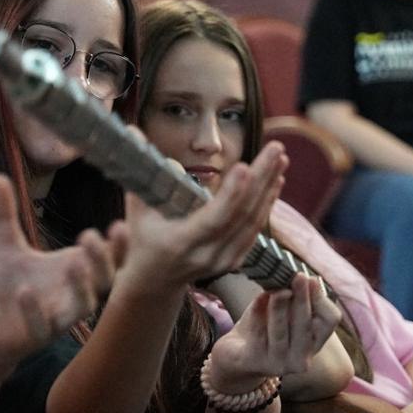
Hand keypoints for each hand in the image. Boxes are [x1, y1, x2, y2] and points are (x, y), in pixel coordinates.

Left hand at [0, 174, 115, 367]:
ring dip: (82, 286)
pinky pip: (42, 327)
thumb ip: (3, 214)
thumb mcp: (3, 245)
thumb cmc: (1, 284)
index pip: (108, 259)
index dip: (118, 246)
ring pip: (83, 308)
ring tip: (75, 264)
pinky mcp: (33, 338)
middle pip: (104, 281)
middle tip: (91, 236)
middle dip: (102, 260)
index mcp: (74, 272)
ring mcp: (56, 318)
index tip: (119, 225)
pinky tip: (26, 291)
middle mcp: (73, 296)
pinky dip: (37, 310)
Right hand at [117, 138, 287, 290]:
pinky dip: (266, 202)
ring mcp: (223, 261)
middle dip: (261, 179)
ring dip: (269, 187)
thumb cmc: (144, 238)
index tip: (244, 167)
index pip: (213, 220)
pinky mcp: (235, 260)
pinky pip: (255, 228)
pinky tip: (275, 180)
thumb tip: (133, 131)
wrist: (155, 282)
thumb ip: (141, 172)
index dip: (231, 195)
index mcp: (180, 243)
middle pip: (241, 216)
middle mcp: (206, 255)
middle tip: (275, 148)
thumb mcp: (137, 208)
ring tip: (279, 157)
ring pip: (253, 222)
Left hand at [205, 273, 341, 392]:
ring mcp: (279, 363)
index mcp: (313, 342)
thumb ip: (292, 295)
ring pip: (281, 332)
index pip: (330, 320)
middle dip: (302, 299)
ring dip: (279, 307)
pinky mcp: (256, 362)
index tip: (311, 279)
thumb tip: (302, 277)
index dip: (321, 299)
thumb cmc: (264, 327)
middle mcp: (301, 358)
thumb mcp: (283, 309)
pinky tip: (258, 299)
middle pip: (306, 325)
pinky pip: (257, 334)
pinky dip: (257, 314)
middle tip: (298, 276)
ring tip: (276, 289)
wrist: (236, 354)